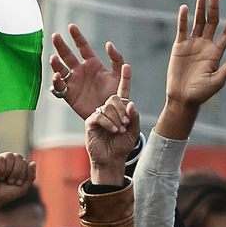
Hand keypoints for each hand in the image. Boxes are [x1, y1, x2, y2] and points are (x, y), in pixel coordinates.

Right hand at [0, 152, 36, 218]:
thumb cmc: (5, 194)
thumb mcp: (22, 188)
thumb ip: (30, 176)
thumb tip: (33, 162)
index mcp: (16, 166)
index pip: (24, 161)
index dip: (23, 173)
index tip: (17, 183)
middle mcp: (7, 161)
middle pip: (18, 156)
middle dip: (17, 171)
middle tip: (10, 181)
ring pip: (9, 155)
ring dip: (8, 170)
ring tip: (2, 178)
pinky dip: (0, 170)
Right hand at [49, 24, 125, 119]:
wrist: (109, 114)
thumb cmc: (115, 95)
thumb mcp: (118, 76)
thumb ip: (116, 59)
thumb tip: (109, 44)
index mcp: (92, 63)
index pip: (82, 46)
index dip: (77, 36)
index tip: (71, 26)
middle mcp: (80, 71)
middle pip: (68, 55)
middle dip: (61, 45)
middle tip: (55, 36)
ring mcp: (73, 82)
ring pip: (60, 69)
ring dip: (56, 64)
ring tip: (53, 58)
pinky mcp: (68, 94)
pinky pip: (60, 86)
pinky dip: (57, 81)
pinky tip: (58, 76)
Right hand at [84, 65, 140, 184]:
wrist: (111, 160)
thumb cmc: (122, 146)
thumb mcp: (134, 131)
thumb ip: (134, 117)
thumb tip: (131, 103)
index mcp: (120, 109)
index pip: (123, 91)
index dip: (125, 79)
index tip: (126, 66)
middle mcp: (108, 109)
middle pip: (114, 99)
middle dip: (122, 110)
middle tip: (126, 123)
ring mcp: (99, 114)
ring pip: (107, 107)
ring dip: (116, 119)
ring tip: (120, 130)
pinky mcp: (91, 121)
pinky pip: (100, 116)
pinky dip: (108, 123)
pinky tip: (113, 131)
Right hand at [158, 0, 225, 139]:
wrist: (182, 99)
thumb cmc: (201, 93)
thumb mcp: (217, 81)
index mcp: (217, 53)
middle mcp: (206, 46)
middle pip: (212, 22)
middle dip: (214, 8)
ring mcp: (192, 45)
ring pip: (197, 22)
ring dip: (200, 9)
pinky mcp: (179, 47)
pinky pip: (182, 29)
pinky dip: (183, 19)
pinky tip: (185, 8)